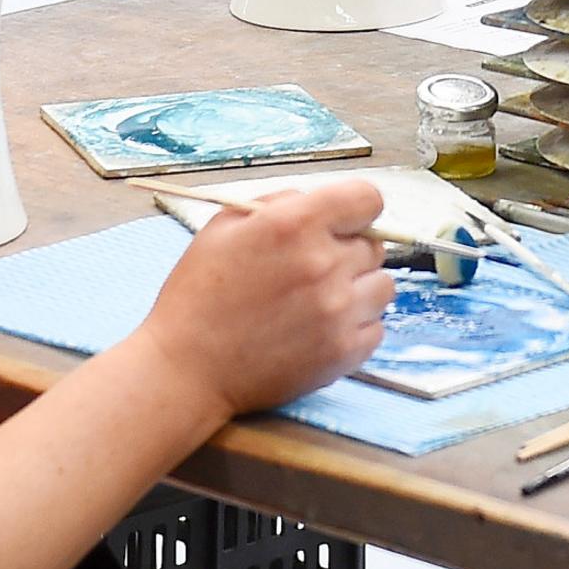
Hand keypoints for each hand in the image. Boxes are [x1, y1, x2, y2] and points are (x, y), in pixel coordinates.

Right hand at [133, 180, 394, 421]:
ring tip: (320, 301)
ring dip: (359, 289)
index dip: (356, 209)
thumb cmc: (198, 294)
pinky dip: (356, 327)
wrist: (186, 369)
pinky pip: (376, 328)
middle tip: (314, 270)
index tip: (343, 222)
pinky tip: (322, 329)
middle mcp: (324, 264)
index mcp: (295, 224)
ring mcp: (338, 311)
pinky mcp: (343, 353)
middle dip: (349, 252)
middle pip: (375, 246)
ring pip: (382, 286)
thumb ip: (280, 204)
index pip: (368, 199)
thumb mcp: (225, 226)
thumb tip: (319, 202)